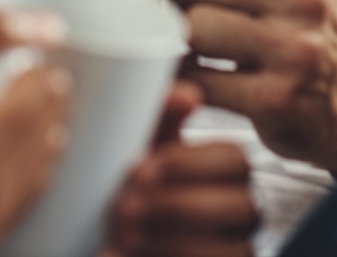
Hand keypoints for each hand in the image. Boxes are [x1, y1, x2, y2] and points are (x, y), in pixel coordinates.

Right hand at [0, 11, 70, 254]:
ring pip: (38, 172)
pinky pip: (16, 200)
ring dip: (32, 136)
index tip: (25, 54)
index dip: (41, 70)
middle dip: (40, 103)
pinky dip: (15, 170)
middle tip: (14, 74)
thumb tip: (53, 26)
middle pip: (47, 139)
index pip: (42, 102)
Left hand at [104, 81, 256, 256]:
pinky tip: (126, 253)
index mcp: (221, 172)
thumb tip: (187, 95)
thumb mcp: (135, 149)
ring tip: (125, 233)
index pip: (234, 159)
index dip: (189, 162)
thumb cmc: (120, 189)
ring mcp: (229, 246)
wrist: (94, 238)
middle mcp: (234, 212)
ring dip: (173, 240)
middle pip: (243, 205)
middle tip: (128, 204)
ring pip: (234, 248)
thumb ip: (158, 116)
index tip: (140, 167)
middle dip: (180, 204)